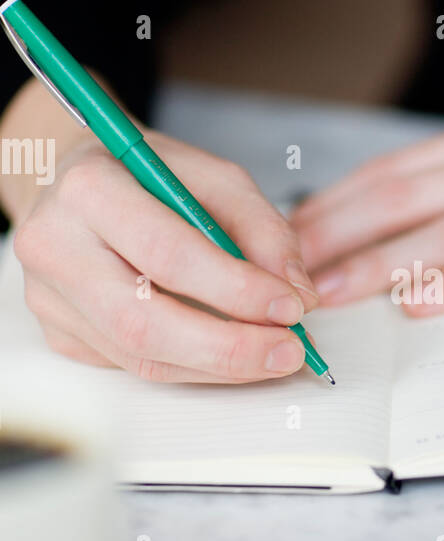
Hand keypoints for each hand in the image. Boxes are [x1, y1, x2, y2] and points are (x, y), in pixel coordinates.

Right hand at [14, 128, 318, 379]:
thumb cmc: (143, 174)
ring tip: (272, 356)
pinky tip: (228, 353)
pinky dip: (193, 366)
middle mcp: (54, 246)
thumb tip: (298, 293)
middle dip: (228, 348)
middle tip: (289, 351)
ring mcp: (48, 297)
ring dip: (218, 366)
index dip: (235, 289)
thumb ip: (262, 229)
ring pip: (140, 357)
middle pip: (144, 323)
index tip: (290, 306)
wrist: (68, 180)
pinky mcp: (58, 332)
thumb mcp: (212, 176)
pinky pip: (133, 365)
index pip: (166, 253)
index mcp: (89, 188)